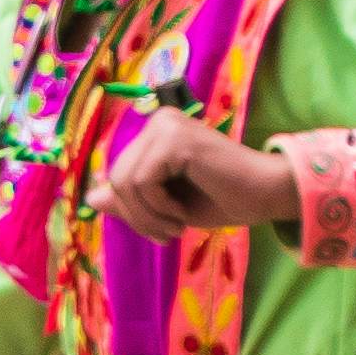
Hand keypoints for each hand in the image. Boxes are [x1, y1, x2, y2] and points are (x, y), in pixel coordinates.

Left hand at [98, 100, 293, 237]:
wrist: (265, 196)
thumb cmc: (222, 199)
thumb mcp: (165, 206)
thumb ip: (130, 199)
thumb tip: (90, 198)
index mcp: (155, 133)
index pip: (118, 175)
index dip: (130, 210)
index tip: (158, 231)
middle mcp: (158, 120)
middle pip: (116, 178)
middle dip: (136, 216)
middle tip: (167, 234)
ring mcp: (166, 125)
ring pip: (125, 182)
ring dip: (147, 217)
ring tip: (176, 226)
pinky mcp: (175, 138)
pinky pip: (142, 182)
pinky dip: (157, 207)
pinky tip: (181, 214)